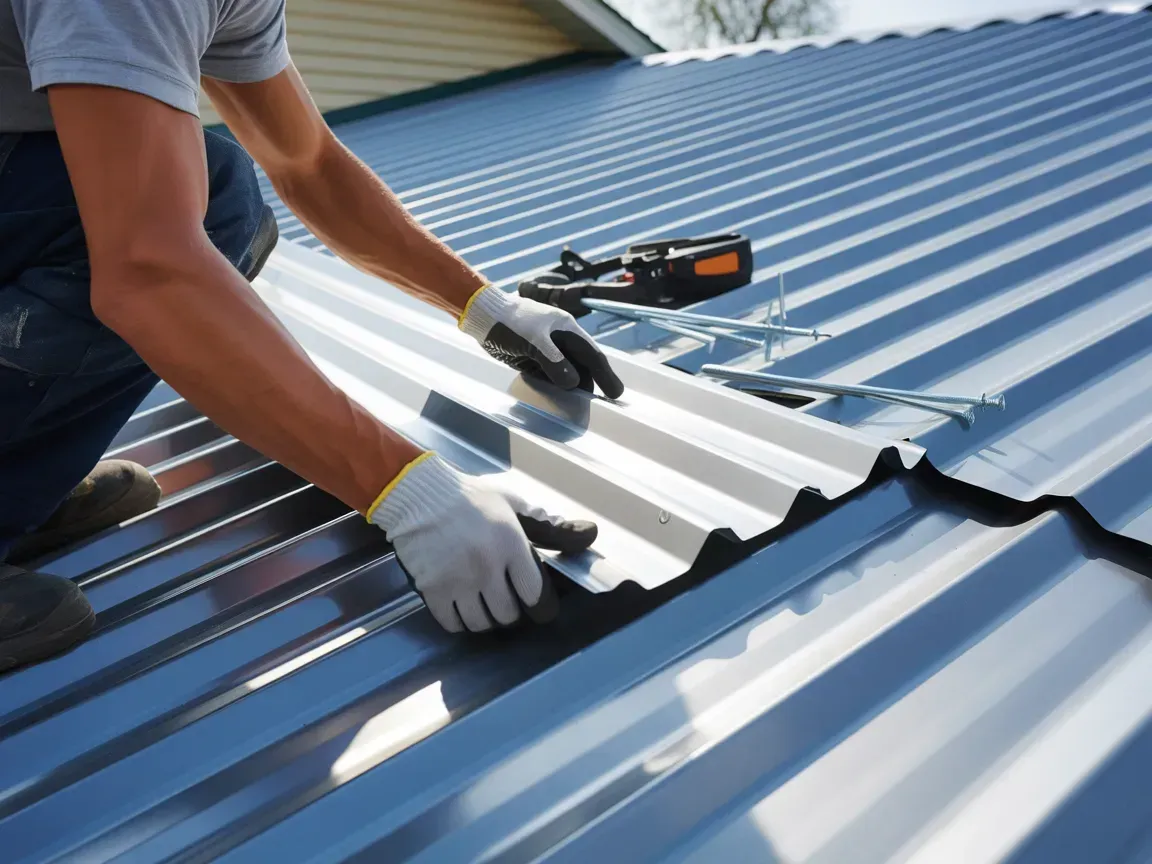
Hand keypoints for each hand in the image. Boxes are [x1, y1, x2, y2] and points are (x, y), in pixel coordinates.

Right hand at [369, 453, 597, 632]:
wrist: (418, 494)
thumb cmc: (470, 498)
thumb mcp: (513, 505)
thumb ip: (550, 527)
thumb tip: (590, 534)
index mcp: (510, 544)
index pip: (536, 595)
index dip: (541, 607)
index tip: (538, 607)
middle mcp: (486, 566)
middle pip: (508, 615)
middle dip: (511, 612)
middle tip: (507, 600)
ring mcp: (457, 580)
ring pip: (481, 623)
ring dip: (486, 619)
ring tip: (484, 604)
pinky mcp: (432, 589)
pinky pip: (453, 623)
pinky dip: (460, 622)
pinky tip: (462, 607)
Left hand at [459, 285, 624, 398]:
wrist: (481, 316)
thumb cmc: (509, 323)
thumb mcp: (533, 342)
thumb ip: (554, 362)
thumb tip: (575, 384)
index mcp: (567, 329)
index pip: (592, 355)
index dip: (606, 374)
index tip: (616, 393)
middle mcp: (560, 340)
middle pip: (582, 365)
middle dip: (593, 384)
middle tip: (603, 405)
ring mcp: (546, 350)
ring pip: (567, 372)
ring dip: (574, 388)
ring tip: (582, 407)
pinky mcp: (532, 358)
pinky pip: (550, 376)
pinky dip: (557, 388)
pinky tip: (560, 401)